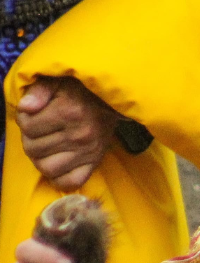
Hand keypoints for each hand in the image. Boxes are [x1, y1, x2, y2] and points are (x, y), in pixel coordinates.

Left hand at [16, 77, 118, 191]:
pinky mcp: (95, 162)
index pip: (27, 126)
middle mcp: (79, 135)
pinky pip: (71, 182)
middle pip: (33, 149)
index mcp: (68, 112)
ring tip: (45, 148)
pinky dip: (59, 179)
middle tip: (38, 132)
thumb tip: (25, 107)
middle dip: (30, 140)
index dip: (23, 120)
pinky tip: (56, 164)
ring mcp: (88, 151)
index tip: (32, 115)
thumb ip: (39, 90)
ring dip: (40, 159)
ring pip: (47, 168)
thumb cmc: (81, 89)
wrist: (112, 100)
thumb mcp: (58, 80)